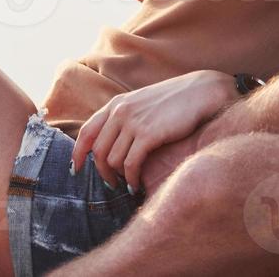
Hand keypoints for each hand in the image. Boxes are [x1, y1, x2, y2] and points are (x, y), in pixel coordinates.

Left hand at [70, 70, 236, 193]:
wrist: (201, 92)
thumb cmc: (174, 102)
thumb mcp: (143, 104)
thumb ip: (125, 119)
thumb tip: (112, 143)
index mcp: (116, 104)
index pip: (86, 132)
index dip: (77, 154)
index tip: (76, 170)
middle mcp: (120, 111)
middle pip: (97, 151)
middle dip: (102, 173)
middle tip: (112, 185)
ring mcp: (133, 122)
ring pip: (111, 160)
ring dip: (118, 178)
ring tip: (128, 184)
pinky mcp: (148, 134)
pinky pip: (129, 165)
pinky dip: (131, 179)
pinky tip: (136, 186)